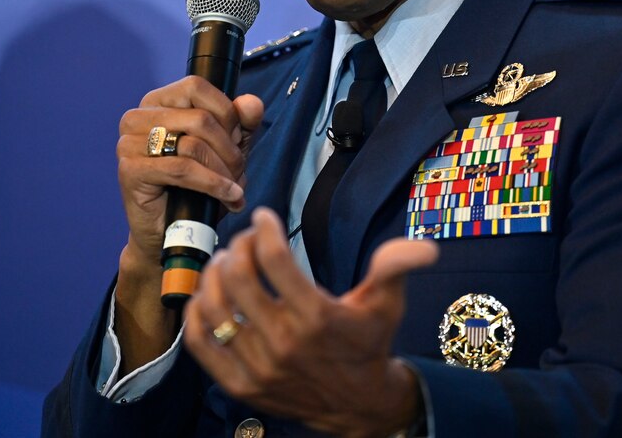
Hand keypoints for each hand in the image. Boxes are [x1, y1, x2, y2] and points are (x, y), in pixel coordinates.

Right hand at [113, 76, 263, 367]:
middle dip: (229, 148)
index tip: (238, 138)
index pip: (196, 87)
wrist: (169, 234)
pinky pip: (182, 169)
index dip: (226, 113)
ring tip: (234, 188)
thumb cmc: (195, 188)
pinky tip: (229, 196)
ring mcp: (128, 143)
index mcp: (156, 102)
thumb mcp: (225, 150)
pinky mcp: (130, 170)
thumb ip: (241, 123)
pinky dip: (212, 184)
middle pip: (199, 118)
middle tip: (239, 171)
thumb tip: (251, 103)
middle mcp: (137, 117)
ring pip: (193, 144)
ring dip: (223, 169)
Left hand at [184, 208, 438, 437]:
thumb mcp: (386, 303)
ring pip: (215, 308)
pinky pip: (201, 344)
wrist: (357, 405)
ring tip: (225, 261)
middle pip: (240, 278)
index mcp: (318, 317)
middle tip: (244, 239)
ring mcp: (258, 366)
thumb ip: (395, 267)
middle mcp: (284, 342)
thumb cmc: (368, 343)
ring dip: (214, 276)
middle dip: (238, 247)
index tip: (264, 217)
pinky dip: (196, 314)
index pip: (275, 260)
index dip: (264, 229)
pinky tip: (207, 294)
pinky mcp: (239, 384)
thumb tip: (424, 247)